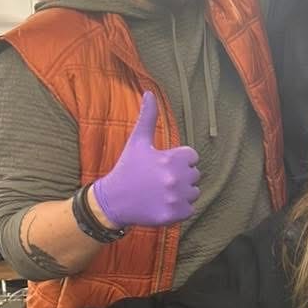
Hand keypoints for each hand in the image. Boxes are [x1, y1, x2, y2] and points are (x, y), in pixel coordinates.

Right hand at [91, 90, 200, 228]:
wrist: (114, 200)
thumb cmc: (128, 168)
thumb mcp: (137, 141)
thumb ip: (148, 117)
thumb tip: (149, 93)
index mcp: (172, 159)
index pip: (192, 157)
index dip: (179, 160)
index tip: (163, 164)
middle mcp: (177, 178)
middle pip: (194, 175)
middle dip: (180, 176)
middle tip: (159, 179)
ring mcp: (177, 198)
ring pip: (193, 193)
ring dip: (182, 193)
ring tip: (161, 191)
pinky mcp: (175, 215)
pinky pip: (189, 209)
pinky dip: (179, 208)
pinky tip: (162, 203)